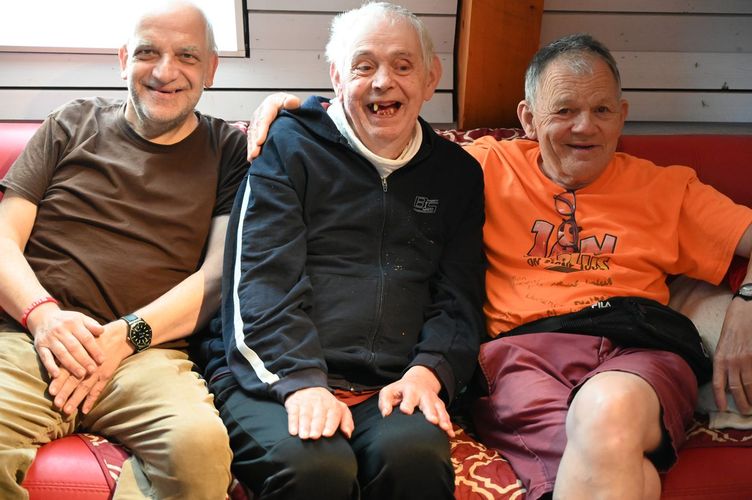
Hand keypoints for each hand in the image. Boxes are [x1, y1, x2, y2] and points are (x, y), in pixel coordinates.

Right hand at [28, 305, 104, 378]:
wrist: (43, 317)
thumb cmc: (68, 321)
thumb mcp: (80, 318)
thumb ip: (92, 324)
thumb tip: (102, 331)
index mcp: (73, 322)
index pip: (86, 338)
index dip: (94, 349)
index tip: (102, 360)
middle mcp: (61, 330)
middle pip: (74, 347)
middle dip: (84, 360)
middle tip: (93, 370)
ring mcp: (49, 338)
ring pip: (61, 353)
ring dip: (71, 365)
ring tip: (81, 374)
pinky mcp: (39, 346)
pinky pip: (45, 357)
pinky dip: (50, 366)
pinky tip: (57, 375)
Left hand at [48, 321, 132, 414]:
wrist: (119, 337)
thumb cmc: (96, 339)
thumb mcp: (82, 341)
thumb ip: (69, 353)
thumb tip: (53, 364)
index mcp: (79, 356)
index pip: (67, 370)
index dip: (59, 381)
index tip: (51, 391)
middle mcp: (88, 365)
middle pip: (74, 380)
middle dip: (65, 393)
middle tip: (56, 404)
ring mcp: (98, 372)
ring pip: (85, 387)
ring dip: (76, 399)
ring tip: (67, 410)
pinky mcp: (106, 376)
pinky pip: (98, 390)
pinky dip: (91, 400)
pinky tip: (85, 410)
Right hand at [247, 92, 300, 160]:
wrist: (280, 103)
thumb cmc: (286, 103)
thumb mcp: (290, 100)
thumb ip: (292, 101)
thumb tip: (292, 103)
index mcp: (268, 106)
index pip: (264, 120)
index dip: (261, 131)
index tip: (260, 141)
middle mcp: (259, 114)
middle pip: (256, 129)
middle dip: (254, 143)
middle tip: (254, 154)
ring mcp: (256, 122)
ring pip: (252, 136)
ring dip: (251, 148)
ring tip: (252, 159)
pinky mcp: (255, 129)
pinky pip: (251, 139)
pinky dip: (251, 149)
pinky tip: (252, 159)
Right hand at [284, 386, 353, 439]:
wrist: (308, 387)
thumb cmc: (326, 405)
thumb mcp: (340, 409)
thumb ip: (347, 422)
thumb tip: (347, 435)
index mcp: (332, 405)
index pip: (332, 415)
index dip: (330, 425)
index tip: (327, 434)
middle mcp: (319, 403)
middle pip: (318, 416)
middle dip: (316, 426)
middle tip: (314, 436)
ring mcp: (306, 402)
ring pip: (305, 415)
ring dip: (304, 426)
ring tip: (304, 436)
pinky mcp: (294, 404)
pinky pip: (293, 413)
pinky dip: (293, 423)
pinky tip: (293, 432)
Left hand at [378, 365, 453, 436]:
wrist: (418, 380)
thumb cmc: (400, 390)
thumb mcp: (389, 391)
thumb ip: (385, 402)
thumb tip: (385, 413)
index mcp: (410, 390)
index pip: (408, 397)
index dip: (407, 404)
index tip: (406, 411)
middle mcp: (423, 394)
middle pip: (427, 403)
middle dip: (430, 412)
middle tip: (432, 420)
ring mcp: (433, 400)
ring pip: (439, 409)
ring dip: (443, 418)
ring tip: (444, 428)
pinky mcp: (439, 405)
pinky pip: (445, 414)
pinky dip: (449, 424)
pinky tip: (450, 433)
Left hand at [713, 298, 751, 413]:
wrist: (744, 313)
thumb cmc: (732, 330)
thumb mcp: (723, 347)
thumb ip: (724, 364)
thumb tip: (728, 383)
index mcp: (719, 359)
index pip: (718, 383)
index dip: (719, 398)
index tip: (722, 409)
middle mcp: (732, 361)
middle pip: (736, 388)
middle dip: (741, 402)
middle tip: (745, 410)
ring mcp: (746, 360)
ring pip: (749, 385)